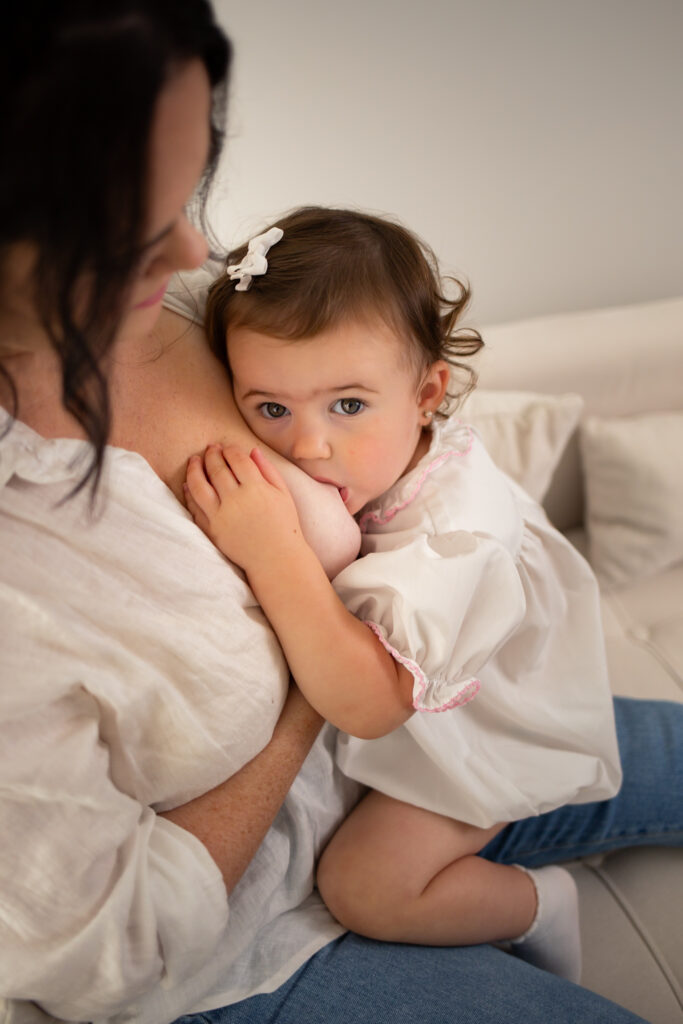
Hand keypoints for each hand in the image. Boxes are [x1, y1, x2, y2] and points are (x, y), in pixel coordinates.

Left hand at [184, 444, 303, 572]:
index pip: (237, 460)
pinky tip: (188, 483)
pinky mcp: (211, 529)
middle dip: (212, 455)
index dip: (230, 450)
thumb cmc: (283, 525)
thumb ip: (268, 470)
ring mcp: (220, 515)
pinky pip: (195, 507)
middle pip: (217, 469)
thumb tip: (252, 451)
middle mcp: (236, 500)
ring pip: (199, 485)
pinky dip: (189, 493)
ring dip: (194, 469)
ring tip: (194, 460)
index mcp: (257, 488)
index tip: (228, 448)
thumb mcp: (283, 494)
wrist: (275, 559)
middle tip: (211, 448)